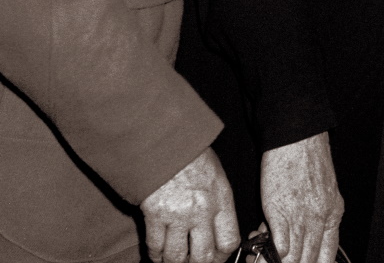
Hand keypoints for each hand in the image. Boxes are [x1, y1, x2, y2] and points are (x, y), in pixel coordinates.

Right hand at [142, 148, 239, 262]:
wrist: (160, 134)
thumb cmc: (188, 150)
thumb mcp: (214, 173)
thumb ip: (218, 202)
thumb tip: (215, 229)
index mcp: (221, 198)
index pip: (229, 241)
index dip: (222, 257)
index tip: (214, 257)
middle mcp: (202, 209)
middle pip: (204, 256)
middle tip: (191, 261)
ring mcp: (178, 213)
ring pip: (178, 256)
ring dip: (174, 262)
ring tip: (171, 261)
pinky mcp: (155, 211)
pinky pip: (156, 245)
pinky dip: (155, 254)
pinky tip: (156, 254)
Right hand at [260, 133, 343, 262]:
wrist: (296, 136)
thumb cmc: (307, 157)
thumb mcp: (322, 190)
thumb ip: (315, 216)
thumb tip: (299, 235)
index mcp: (332, 214)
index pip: (326, 257)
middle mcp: (319, 220)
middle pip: (308, 260)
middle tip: (280, 260)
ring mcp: (300, 217)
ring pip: (294, 258)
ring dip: (279, 260)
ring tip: (265, 256)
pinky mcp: (279, 211)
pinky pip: (279, 244)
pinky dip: (270, 249)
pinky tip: (264, 245)